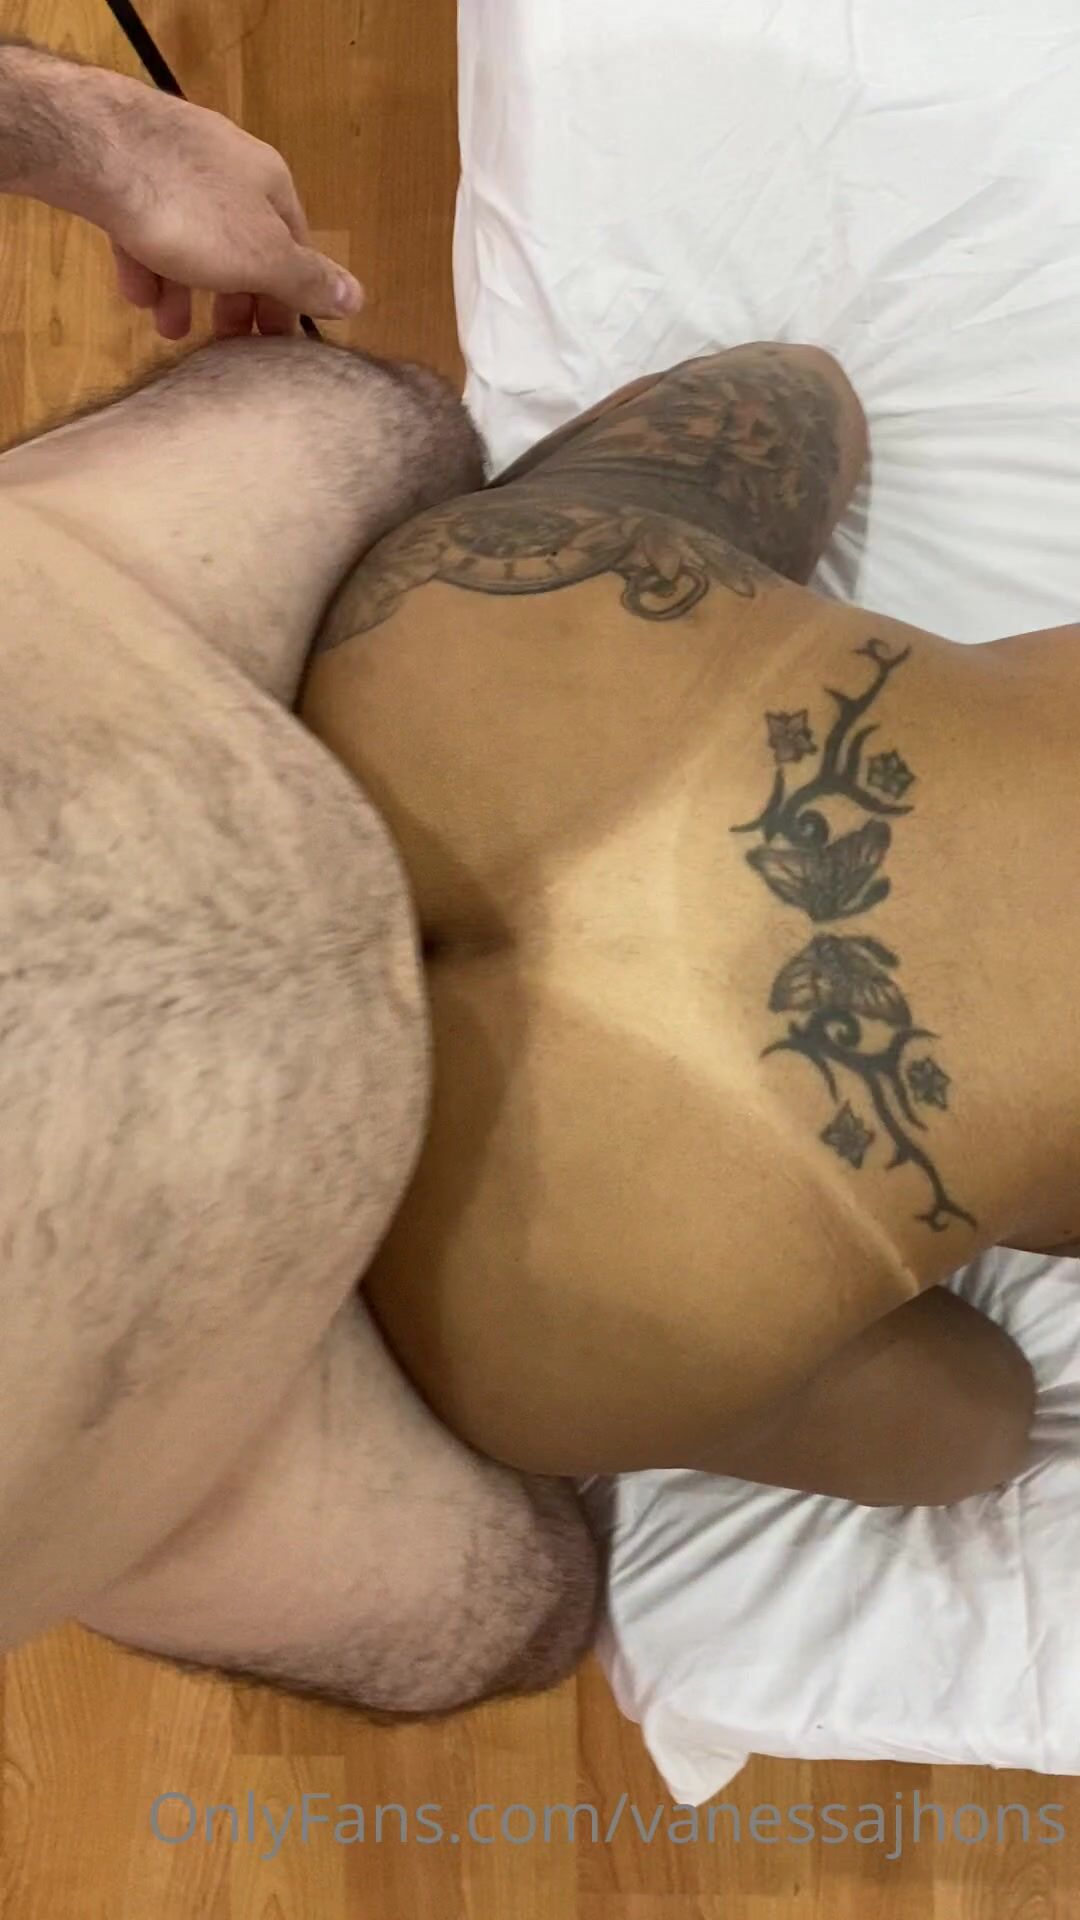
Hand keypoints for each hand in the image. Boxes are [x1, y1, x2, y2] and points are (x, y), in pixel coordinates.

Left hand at [98, 83, 362, 338]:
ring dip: (186, 291)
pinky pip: (145, 224)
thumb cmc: (190, 211)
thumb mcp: (261, 257)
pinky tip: (137, 293)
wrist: (94, 149)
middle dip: (236, 299)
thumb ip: (307, 281)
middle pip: (242, 244)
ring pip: (191, 238)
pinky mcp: (125, 168)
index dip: (289, 299)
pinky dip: (146, 263)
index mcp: (270, 184)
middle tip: (226, 346)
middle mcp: (228, 166)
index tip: (276, 345)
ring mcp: (175, 162)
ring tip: (171, 332)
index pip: (295, 248)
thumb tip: (358, 298)